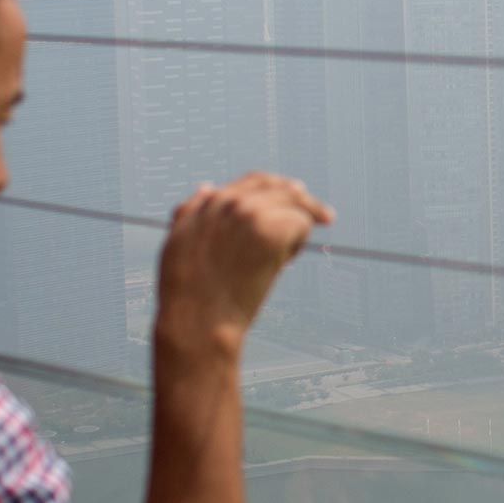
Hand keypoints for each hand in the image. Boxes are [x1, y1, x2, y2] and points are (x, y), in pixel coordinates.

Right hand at [154, 173, 333, 356]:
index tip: (298, 194)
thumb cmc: (187, 294)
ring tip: (281, 259)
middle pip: (280, 187)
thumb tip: (207, 188)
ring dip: (296, 230)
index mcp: (209, 203)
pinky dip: (298, 245)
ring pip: (295, 204)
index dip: (279, 188)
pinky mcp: (270, 231)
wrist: (197, 321)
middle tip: (326, 217)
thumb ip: (190, 212)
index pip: (254, 181)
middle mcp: (229, 201)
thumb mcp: (177, 242)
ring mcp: (250, 214)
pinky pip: (302, 224)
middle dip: (303, 201)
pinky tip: (281, 264)